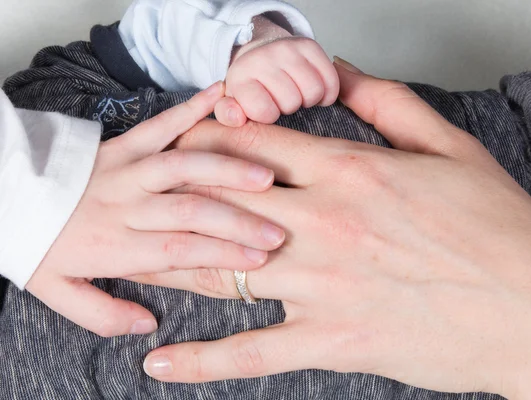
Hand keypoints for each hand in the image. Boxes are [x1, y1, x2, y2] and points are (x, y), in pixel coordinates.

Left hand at [25, 82, 285, 337]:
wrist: (5, 197)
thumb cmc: (37, 245)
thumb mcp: (56, 292)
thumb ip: (102, 314)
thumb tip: (148, 324)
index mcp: (114, 244)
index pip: (178, 251)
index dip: (221, 255)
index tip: (259, 261)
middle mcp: (126, 205)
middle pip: (189, 212)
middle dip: (237, 222)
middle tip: (277, 230)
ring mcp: (125, 170)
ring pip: (181, 167)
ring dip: (224, 171)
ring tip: (264, 176)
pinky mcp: (122, 144)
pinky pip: (159, 125)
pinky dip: (189, 110)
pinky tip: (220, 96)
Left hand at [141, 63, 530, 398]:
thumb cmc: (499, 228)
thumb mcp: (451, 146)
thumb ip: (387, 103)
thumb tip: (342, 71)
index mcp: (352, 171)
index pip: (255, 143)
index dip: (208, 136)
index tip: (181, 139)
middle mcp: (325, 224)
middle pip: (223, 199)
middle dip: (173, 192)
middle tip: (134, 195)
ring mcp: (323, 285)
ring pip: (221, 269)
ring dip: (165, 262)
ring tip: (121, 259)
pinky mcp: (332, 339)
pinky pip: (252, 352)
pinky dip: (202, 361)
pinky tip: (160, 362)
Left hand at [214, 17, 338, 126]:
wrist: (262, 53)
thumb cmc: (252, 87)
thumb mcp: (233, 103)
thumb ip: (228, 115)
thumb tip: (236, 118)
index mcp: (241, 76)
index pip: (265, 111)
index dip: (269, 116)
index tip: (265, 108)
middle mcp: (263, 58)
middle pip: (292, 101)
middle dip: (289, 107)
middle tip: (282, 100)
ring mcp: (287, 48)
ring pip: (313, 91)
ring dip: (309, 99)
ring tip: (297, 95)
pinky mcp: (309, 45)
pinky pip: (330, 80)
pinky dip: (327, 92)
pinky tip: (314, 90)